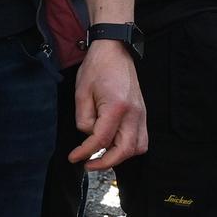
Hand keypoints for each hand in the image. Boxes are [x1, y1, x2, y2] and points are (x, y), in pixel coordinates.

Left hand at [69, 42, 146, 169]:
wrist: (115, 51)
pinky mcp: (142, 114)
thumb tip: (88, 136)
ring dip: (120, 157)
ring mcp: (142, 114)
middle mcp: (134, 113)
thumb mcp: (81, 92)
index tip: (74, 158)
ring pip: (138, 148)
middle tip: (88, 165)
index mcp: (117, 106)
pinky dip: (128, 148)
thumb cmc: (97, 68)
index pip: (102, 139)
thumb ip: (84, 118)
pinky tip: (113, 146)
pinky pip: (141, 139)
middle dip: (106, 163)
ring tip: (101, 156)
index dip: (86, 152)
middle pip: (125, 150)